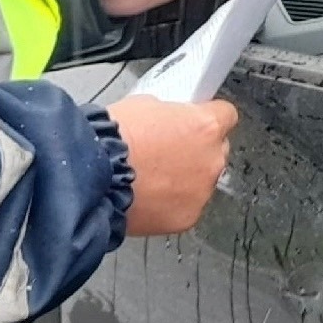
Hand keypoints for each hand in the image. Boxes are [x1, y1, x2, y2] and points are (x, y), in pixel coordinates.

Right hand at [107, 95, 238, 236]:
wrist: (95, 176)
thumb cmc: (115, 139)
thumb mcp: (146, 104)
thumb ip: (172, 113)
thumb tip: (172, 119)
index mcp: (206, 126)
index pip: (227, 115)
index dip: (209, 115)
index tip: (198, 120)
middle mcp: (211, 160)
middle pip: (217, 150)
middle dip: (198, 149)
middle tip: (169, 149)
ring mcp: (201, 191)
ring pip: (203, 180)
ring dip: (186, 177)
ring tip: (153, 174)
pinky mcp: (187, 217)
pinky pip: (187, 205)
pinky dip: (173, 201)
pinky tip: (150, 194)